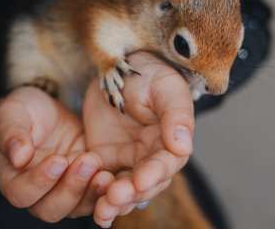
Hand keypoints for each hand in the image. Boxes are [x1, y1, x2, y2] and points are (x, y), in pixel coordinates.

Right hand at [0, 86, 114, 221]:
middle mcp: (37, 194)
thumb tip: (18, 156)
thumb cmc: (23, 111)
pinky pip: (97, 196)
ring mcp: (64, 192)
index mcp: (12, 179)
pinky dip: (106, 189)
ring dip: (91, 191)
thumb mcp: (13, 112)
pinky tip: (115, 173)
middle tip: (87, 161)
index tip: (58, 160)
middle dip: (71, 188)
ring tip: (102, 168)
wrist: (48, 112)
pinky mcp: (86, 185)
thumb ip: (10, 132)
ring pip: (77, 208)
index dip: (39, 182)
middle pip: (51, 209)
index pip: (22, 193)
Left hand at [83, 52, 194, 226]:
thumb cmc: (150, 74)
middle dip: (130, 194)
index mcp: (170, 142)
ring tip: (101, 211)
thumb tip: (183, 146)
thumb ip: (176, 116)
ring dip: (114, 202)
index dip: (154, 174)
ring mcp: (127, 160)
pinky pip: (100, 182)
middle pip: (144, 185)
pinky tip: (90, 208)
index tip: (140, 182)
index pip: (166, 164)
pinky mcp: (104, 159)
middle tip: (113, 198)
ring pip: (123, 190)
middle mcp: (151, 157)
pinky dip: (95, 196)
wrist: (120, 64)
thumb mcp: (166, 88)